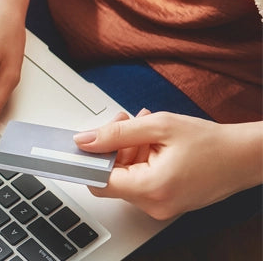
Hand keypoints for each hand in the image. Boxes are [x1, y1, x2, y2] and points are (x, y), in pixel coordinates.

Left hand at [74, 110, 262, 219]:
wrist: (246, 157)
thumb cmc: (212, 143)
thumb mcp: (160, 126)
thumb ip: (117, 133)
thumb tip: (85, 140)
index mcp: (150, 188)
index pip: (99, 181)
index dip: (90, 159)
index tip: (85, 144)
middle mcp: (153, 204)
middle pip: (112, 178)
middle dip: (113, 148)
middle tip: (126, 123)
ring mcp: (160, 207)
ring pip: (126, 178)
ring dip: (129, 151)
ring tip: (146, 129)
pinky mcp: (166, 203)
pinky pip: (142, 182)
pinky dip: (142, 161)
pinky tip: (154, 143)